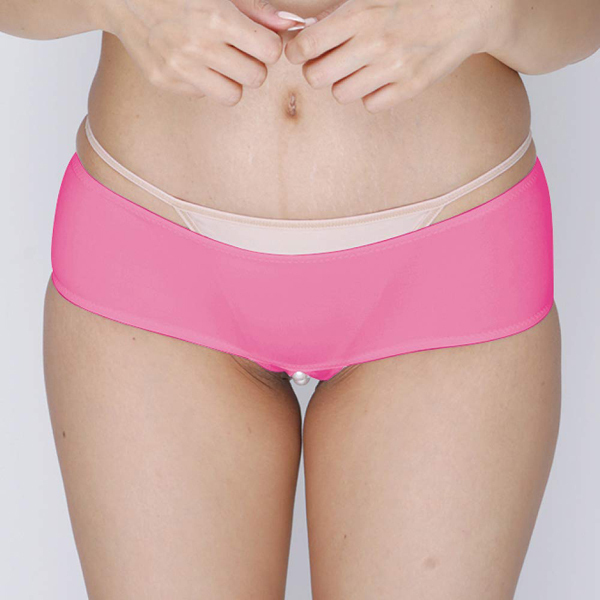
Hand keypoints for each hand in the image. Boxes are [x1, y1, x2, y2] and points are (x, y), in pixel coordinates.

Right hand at [104, 0, 302, 104]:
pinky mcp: (164, 81)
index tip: (258, 40)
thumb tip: (289, 25)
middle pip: (256, 78)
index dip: (269, 46)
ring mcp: (178, 68)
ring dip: (233, 81)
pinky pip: (203, 95)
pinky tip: (191, 60)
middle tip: (239, 51)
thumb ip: (255, 9)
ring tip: (220, 61)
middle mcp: (197, 46)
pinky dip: (203, 82)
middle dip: (254, 65)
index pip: (271, 52)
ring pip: (233, 96)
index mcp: (216, 17)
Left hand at [283, 0, 495, 112]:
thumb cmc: (412, 0)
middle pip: (316, 77)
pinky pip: (370, 105)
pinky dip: (370, 94)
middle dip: (317, 70)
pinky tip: (381, 78)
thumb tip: (301, 32)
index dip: (297, 51)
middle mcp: (374, 41)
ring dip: (344, 83)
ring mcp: (393, 66)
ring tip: (359, 68)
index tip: (303, 50)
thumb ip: (336, 13)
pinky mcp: (411, 86)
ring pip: (340, 94)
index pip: (305, 47)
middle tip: (329, 62)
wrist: (469, 8)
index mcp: (359, 12)